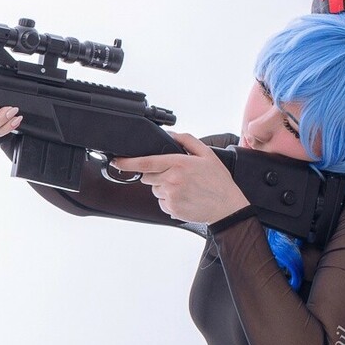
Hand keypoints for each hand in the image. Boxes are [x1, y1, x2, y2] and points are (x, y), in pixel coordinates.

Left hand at [109, 131, 250, 224]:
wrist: (227, 207)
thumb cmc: (218, 181)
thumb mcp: (207, 154)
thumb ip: (187, 141)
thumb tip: (171, 135)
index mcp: (178, 164)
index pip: (146, 162)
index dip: (128, 162)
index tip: (116, 162)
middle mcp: (172, 180)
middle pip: (148, 176)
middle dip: (156, 174)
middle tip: (177, 176)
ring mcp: (170, 196)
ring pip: (155, 189)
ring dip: (164, 187)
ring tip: (185, 188)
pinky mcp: (171, 209)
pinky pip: (161, 202)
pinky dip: (169, 200)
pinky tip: (185, 197)